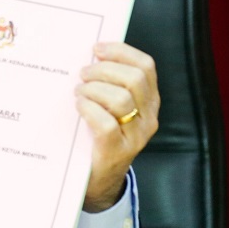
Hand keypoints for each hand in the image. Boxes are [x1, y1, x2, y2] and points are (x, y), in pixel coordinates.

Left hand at [75, 42, 159, 211]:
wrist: (99, 179)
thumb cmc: (99, 135)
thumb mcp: (111, 106)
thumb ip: (109, 83)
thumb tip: (91, 54)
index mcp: (149, 101)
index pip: (146, 66)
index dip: (121, 51)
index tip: (97, 48)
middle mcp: (148, 117)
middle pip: (134, 79)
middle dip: (103, 69)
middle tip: (83, 74)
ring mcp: (136, 136)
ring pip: (121, 99)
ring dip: (93, 89)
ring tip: (79, 93)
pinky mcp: (117, 151)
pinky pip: (106, 123)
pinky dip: (88, 109)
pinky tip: (79, 108)